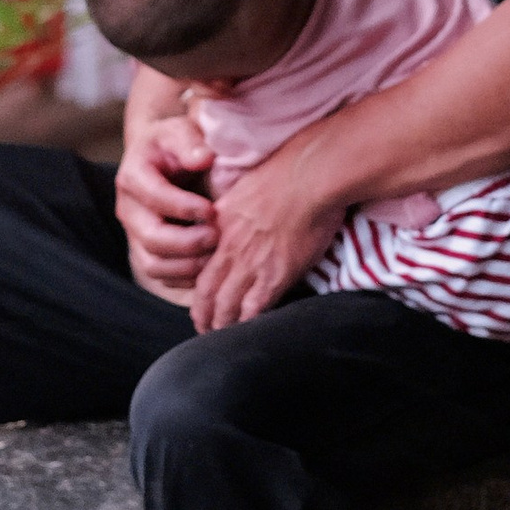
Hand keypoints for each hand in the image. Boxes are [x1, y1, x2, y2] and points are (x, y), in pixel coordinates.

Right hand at [115, 104, 218, 302]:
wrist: (162, 158)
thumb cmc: (175, 144)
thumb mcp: (181, 131)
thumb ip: (191, 142)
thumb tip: (203, 159)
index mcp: (133, 177)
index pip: (155, 197)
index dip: (184, 208)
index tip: (212, 209)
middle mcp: (127, 210)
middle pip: (152, 238)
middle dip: (188, 243)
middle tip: (218, 236)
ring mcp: (134, 234)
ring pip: (154, 264)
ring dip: (188, 264)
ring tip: (216, 253)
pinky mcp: (145, 252)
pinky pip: (162, 276)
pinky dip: (186, 276)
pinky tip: (209, 264)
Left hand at [190, 133, 346, 333]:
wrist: (310, 176)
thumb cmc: (285, 173)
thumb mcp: (245, 188)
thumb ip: (234, 210)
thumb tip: (237, 214)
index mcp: (220, 228)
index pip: (200, 268)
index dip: (199, 290)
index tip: (202, 302)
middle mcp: (229, 249)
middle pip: (207, 293)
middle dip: (204, 316)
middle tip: (205, 330)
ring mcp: (251, 264)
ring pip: (227, 305)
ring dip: (222, 325)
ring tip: (223, 337)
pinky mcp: (275, 274)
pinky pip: (254, 308)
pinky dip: (248, 324)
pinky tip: (249, 332)